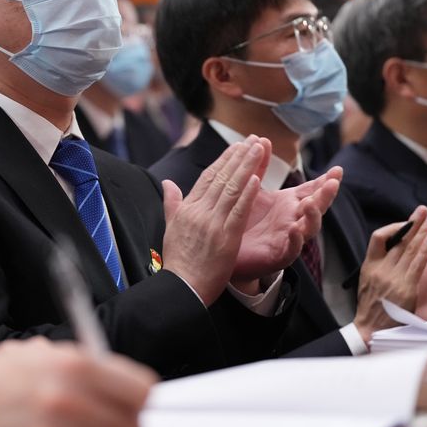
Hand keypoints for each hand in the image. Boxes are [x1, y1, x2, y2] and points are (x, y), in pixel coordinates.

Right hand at [161, 136, 265, 305]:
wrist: (182, 287)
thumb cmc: (178, 261)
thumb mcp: (170, 227)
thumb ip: (172, 203)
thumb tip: (168, 183)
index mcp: (188, 208)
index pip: (208, 177)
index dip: (223, 160)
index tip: (236, 147)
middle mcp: (199, 211)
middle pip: (222, 177)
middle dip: (238, 156)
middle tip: (252, 140)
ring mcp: (212, 223)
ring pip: (232, 189)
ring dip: (246, 167)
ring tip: (258, 149)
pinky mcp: (225, 237)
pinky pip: (238, 211)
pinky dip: (247, 194)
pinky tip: (257, 179)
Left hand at [231, 165, 342, 288]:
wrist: (229, 250)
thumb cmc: (244, 219)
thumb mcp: (252, 190)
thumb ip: (259, 167)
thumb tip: (263, 139)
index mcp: (289, 203)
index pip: (312, 190)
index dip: (325, 181)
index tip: (338, 170)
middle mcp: (294, 219)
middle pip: (316, 206)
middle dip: (326, 195)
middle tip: (333, 183)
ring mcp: (289, 238)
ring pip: (309, 228)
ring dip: (313, 216)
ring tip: (311, 204)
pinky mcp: (279, 255)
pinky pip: (292, 249)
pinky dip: (296, 240)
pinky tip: (296, 231)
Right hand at [353, 206, 426, 343]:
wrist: (370, 330)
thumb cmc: (371, 308)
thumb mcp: (367, 284)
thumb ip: (378, 268)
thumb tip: (391, 254)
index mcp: (369, 266)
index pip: (378, 238)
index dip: (393, 228)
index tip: (405, 224)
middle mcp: (380, 269)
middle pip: (398, 240)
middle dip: (412, 223)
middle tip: (423, 211)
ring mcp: (392, 278)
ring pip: (408, 249)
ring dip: (422, 231)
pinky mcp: (405, 288)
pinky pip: (416, 265)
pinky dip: (424, 251)